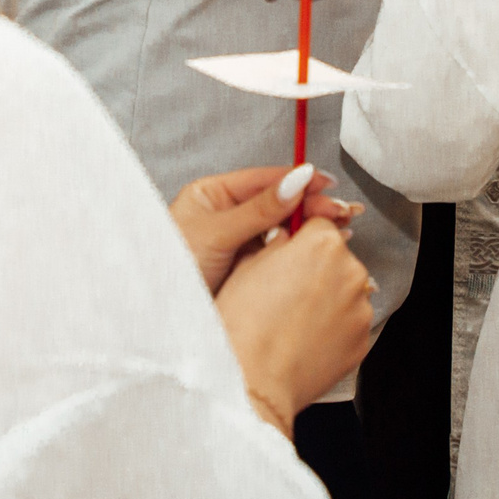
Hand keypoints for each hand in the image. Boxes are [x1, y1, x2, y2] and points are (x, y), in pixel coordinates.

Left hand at [169, 164, 360, 294]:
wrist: (155, 319)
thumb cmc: (170, 270)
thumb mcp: (216, 234)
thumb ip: (259, 209)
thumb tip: (297, 179)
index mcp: (212, 196)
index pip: (263, 181)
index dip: (298, 180)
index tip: (327, 182)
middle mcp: (225, 217)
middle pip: (277, 205)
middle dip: (312, 207)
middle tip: (343, 212)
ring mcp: (236, 246)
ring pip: (281, 231)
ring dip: (311, 230)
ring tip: (342, 230)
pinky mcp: (245, 273)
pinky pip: (277, 257)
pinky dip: (301, 254)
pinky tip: (320, 253)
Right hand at [216, 218, 376, 437]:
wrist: (252, 380)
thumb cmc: (242, 323)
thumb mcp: (247, 265)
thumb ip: (274, 242)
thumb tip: (285, 235)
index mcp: (322, 244)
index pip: (319, 224)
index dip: (300, 240)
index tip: (287, 256)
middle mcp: (351, 270)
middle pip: (337, 258)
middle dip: (317, 270)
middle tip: (286, 293)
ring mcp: (361, 308)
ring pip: (346, 292)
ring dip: (328, 299)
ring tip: (294, 322)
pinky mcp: (363, 340)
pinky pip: (350, 324)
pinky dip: (333, 328)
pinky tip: (305, 339)